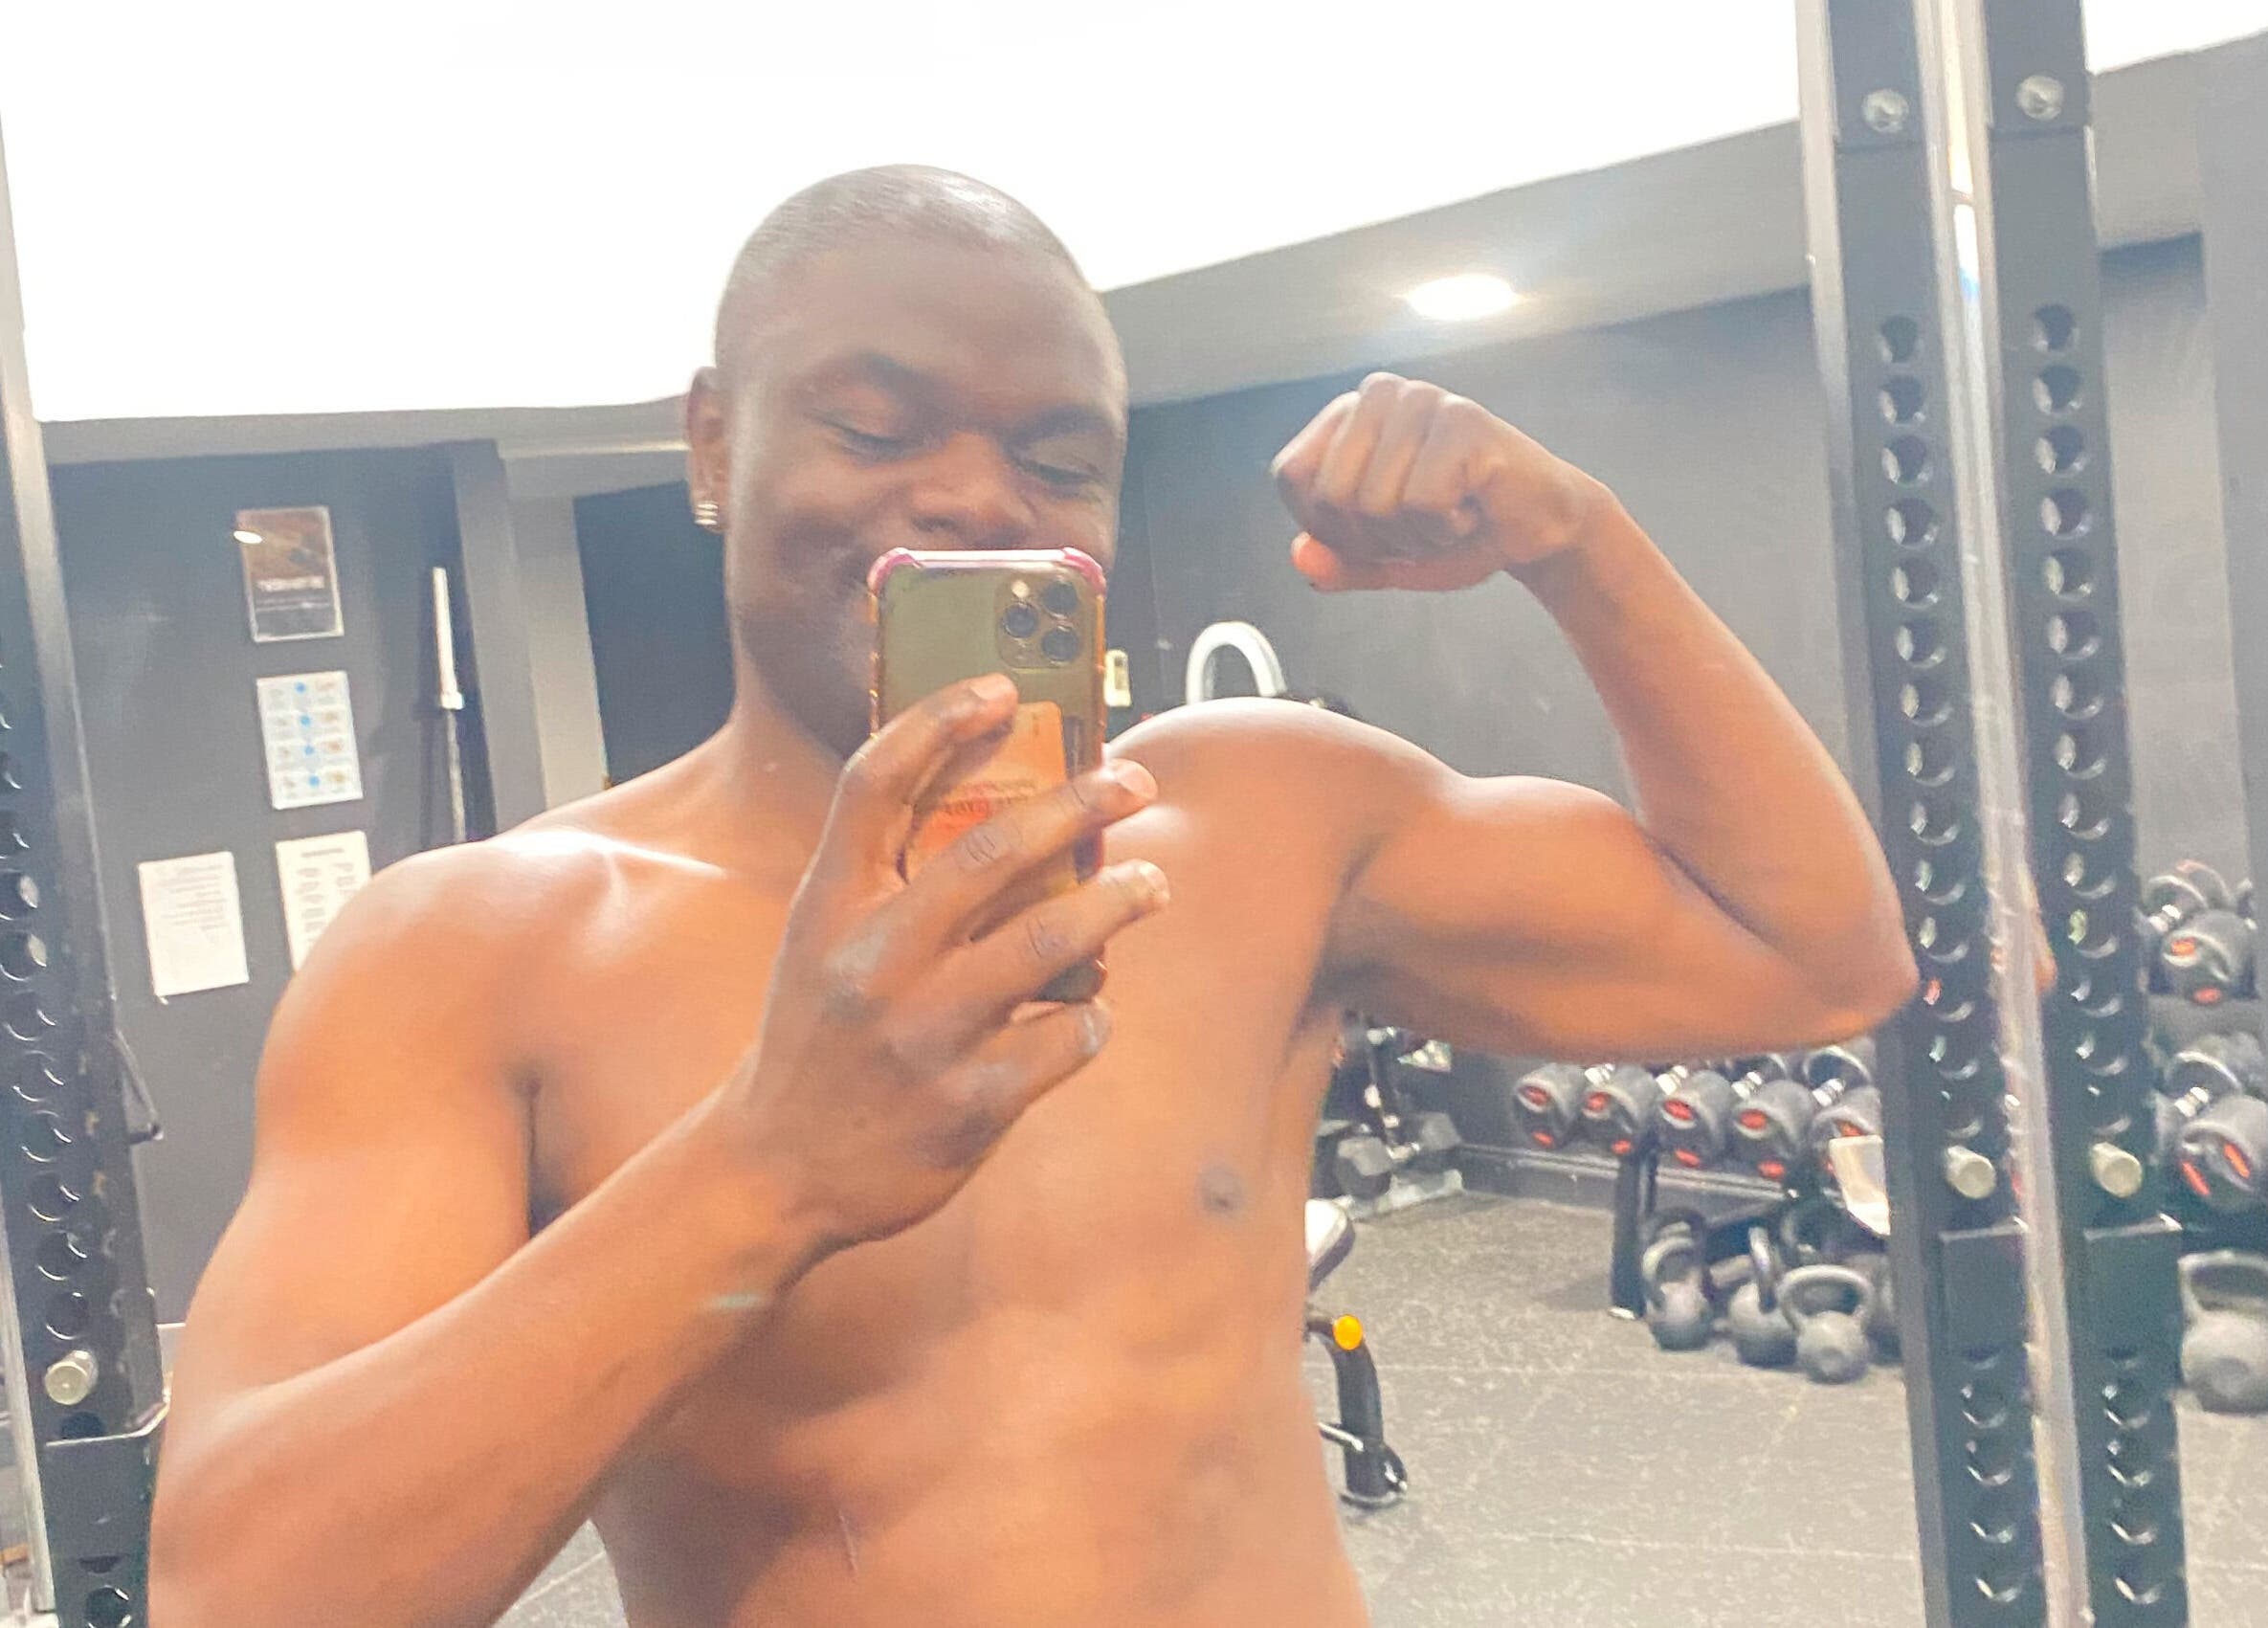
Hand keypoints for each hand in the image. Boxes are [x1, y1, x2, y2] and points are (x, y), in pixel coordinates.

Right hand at [714, 675, 1167, 1255]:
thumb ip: (891, 881)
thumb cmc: (818, 1037)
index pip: (874, 783)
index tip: (1001, 687)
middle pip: (990, 850)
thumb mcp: (823, 944)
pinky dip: (1092, 1017)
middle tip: (1134, 780)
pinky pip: (1066, 1038)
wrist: (775, 1172)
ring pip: (1050, 943)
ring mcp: (923, 1035)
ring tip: (1153, 885)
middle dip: (1078, 803)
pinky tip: (1090, 1011)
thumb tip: (1011, 813)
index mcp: (830, 907)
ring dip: (1117, 903)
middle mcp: (874, 961)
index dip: (937, 720)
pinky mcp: (970, 1104)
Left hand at [1270, 372, 1607, 591]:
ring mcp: (1423, 400)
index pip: (1291, 476)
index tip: (1380, 525)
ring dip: (1416, 536)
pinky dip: (1447, 528)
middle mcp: (1379, 394)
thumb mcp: (1385, 557)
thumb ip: (1337, 560)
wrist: (1539, 531)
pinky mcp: (1464, 422)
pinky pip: (1423, 503)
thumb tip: (1299, 558)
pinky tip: (1474, 507)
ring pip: (1375, 503)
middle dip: (1376, 537)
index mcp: (1348, 414)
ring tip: (1453, 513)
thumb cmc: (1458, 533)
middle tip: (1423, 522)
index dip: (1329, 524)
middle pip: (1330, 495)